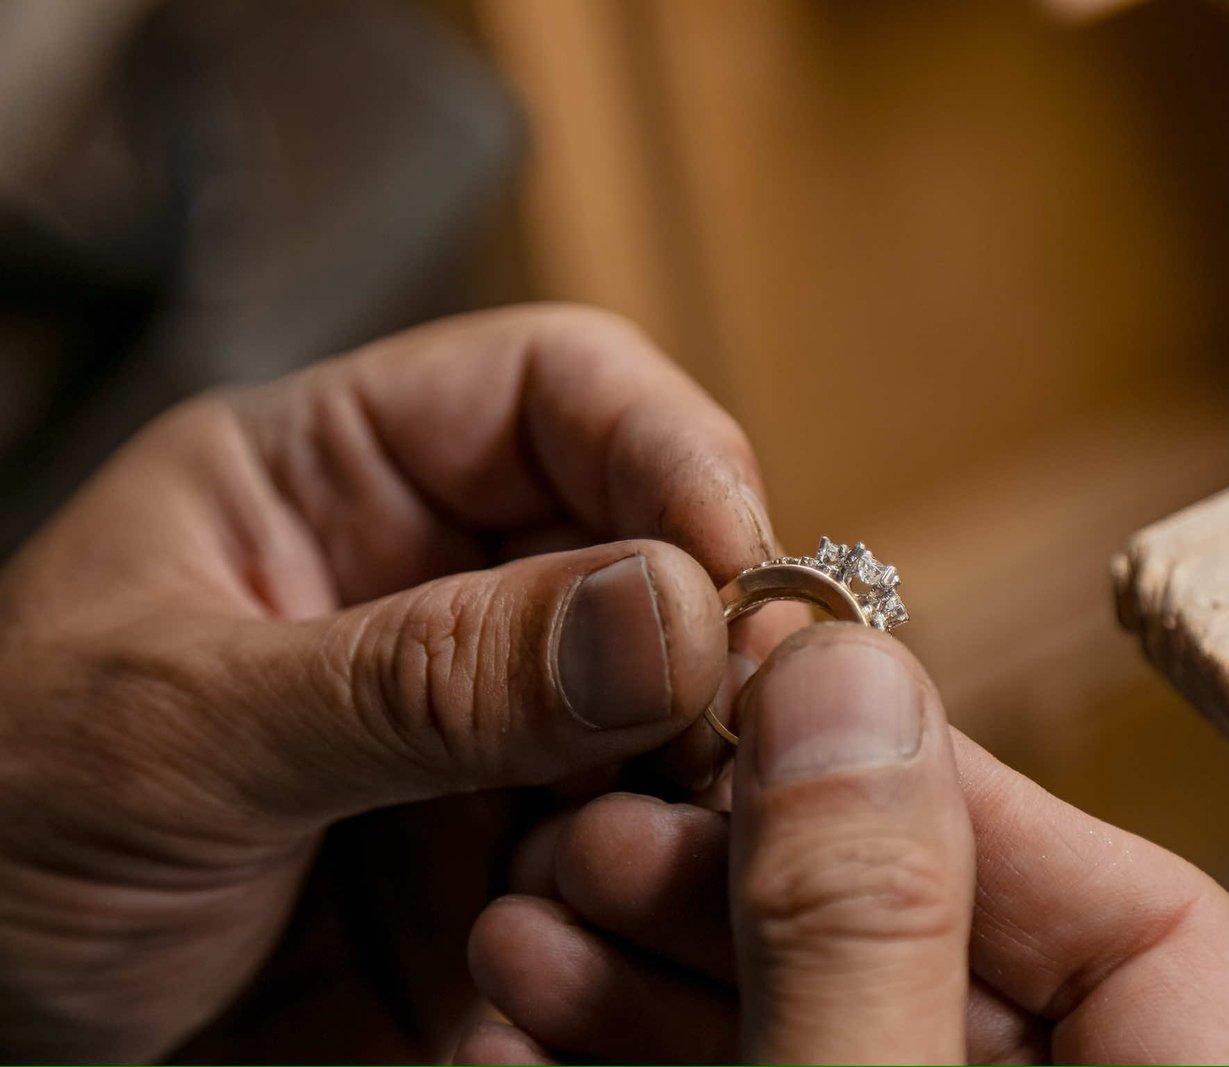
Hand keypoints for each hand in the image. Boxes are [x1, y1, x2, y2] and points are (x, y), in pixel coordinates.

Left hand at [0, 306, 793, 1061]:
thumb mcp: (173, 736)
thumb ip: (418, 675)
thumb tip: (667, 611)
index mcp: (335, 487)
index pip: (558, 393)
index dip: (667, 449)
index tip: (733, 565)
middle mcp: (436, 601)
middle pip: (651, 555)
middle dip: (704, 636)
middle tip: (739, 728)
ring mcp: (483, 745)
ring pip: (673, 719)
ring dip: (685, 784)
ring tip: (631, 856)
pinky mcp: (506, 878)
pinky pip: (638, 862)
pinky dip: (647, 899)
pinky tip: (575, 950)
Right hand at [460, 624, 1228, 1063]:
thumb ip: (865, 929)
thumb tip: (848, 686)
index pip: (1156, 929)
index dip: (972, 794)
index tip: (800, 712)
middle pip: (955, 951)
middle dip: (758, 861)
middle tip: (614, 799)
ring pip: (831, 1010)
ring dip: (669, 938)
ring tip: (534, 886)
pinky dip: (645, 1032)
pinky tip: (524, 978)